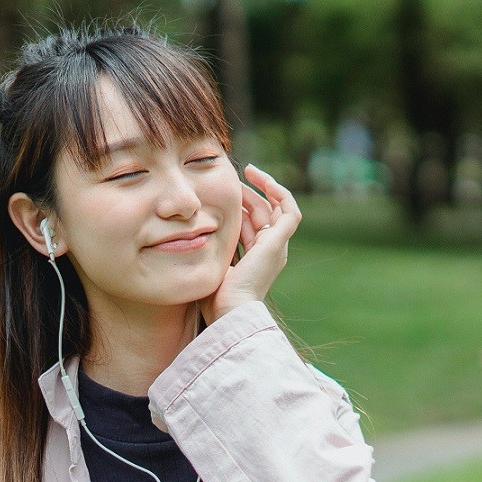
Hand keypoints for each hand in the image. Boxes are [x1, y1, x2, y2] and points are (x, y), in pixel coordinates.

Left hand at [200, 164, 301, 323]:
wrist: (230, 310)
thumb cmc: (214, 297)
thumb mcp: (211, 264)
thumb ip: (210, 249)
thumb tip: (192, 233)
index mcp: (255, 258)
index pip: (252, 224)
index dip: (240, 208)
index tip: (224, 195)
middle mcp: (269, 251)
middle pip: (263, 213)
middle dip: (249, 194)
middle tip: (232, 180)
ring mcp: (277, 247)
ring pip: (276, 208)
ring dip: (263, 188)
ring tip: (248, 172)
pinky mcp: (279, 242)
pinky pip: (289, 210)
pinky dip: (280, 193)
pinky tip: (263, 180)